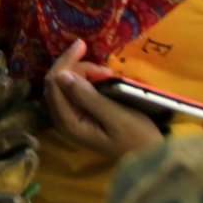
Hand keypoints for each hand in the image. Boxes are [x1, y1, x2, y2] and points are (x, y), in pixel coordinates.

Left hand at [44, 39, 163, 159]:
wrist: (148, 158)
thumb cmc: (136, 138)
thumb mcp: (115, 116)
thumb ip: (87, 96)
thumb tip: (62, 74)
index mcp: (67, 122)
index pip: (54, 83)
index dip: (65, 61)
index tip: (82, 45)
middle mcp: (62, 119)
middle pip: (56, 82)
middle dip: (76, 67)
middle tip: (104, 68)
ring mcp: (69, 117)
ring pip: (65, 84)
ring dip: (83, 73)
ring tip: (109, 75)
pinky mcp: (78, 115)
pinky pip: (73, 90)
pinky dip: (86, 80)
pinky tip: (102, 79)